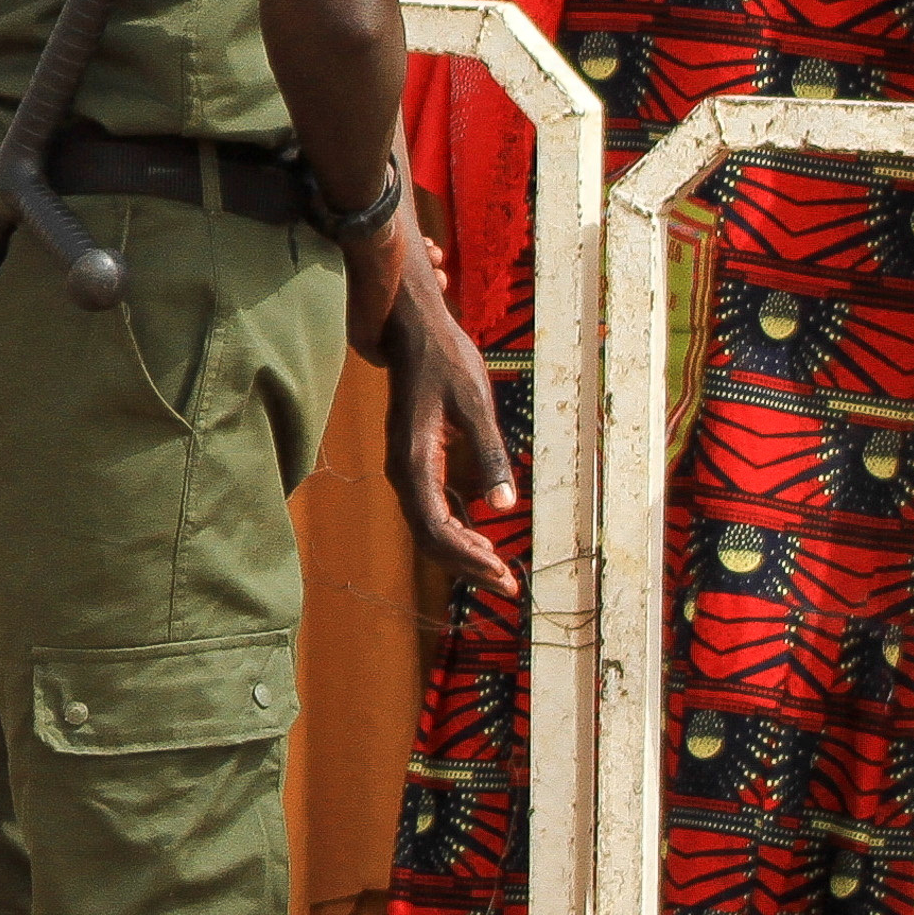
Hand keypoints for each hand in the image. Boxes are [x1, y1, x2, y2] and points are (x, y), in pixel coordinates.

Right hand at [378, 242, 518, 603]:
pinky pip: (431, 508)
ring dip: (462, 551)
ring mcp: (406, 467)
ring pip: (428, 526)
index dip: (469, 559)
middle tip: (509, 584)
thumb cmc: (445, 361)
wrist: (410, 330)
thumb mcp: (475, 405)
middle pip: (429, 537)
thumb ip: (490, 456)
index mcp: (415, 461)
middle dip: (469, 565)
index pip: (436, 529)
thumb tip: (506, 506)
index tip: (505, 574)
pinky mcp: (415, 460)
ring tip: (500, 568)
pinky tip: (482, 536)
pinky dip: (456, 529)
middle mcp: (404, 471)